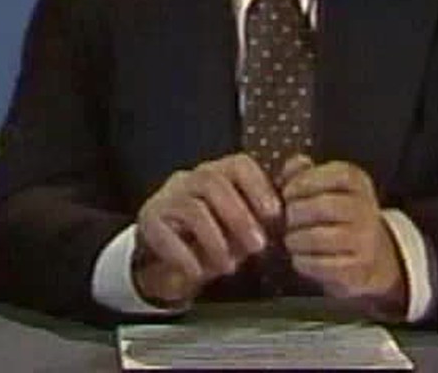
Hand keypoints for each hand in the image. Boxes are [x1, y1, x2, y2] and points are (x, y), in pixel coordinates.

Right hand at [132, 153, 281, 306]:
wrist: (162, 262)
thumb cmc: (208, 240)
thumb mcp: (239, 228)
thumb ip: (260, 215)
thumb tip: (289, 201)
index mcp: (217, 175)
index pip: (239, 165)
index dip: (258, 186)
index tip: (274, 214)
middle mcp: (190, 179)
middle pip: (214, 182)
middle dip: (240, 217)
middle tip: (257, 246)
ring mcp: (166, 198)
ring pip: (192, 207)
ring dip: (215, 240)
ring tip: (229, 266)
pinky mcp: (149, 221)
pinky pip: (165, 233)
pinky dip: (184, 256)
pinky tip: (197, 273)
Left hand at [280, 155, 407, 316]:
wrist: (370, 253)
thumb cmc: (334, 214)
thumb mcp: (323, 185)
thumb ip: (302, 171)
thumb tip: (294, 166)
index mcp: (358, 182)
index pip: (335, 175)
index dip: (304, 182)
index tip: (287, 192)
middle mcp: (366, 209)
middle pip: (322, 207)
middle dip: (295, 213)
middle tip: (286, 220)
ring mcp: (365, 240)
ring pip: (320, 237)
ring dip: (295, 239)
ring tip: (291, 239)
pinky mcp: (359, 269)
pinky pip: (323, 265)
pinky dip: (303, 262)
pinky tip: (299, 258)